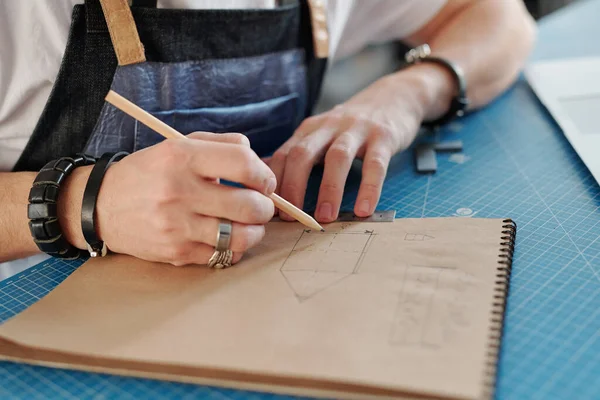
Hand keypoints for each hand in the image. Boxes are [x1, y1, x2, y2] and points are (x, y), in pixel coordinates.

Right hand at [94, 132, 275, 265]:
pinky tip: (227, 236)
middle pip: (249, 205)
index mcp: (182, 158)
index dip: (264, 175)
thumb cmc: (147, 174)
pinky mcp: (176, 252)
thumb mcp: (177, 146)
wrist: (100, 205)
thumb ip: (220, 145)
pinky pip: (222, 255)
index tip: (265, 182)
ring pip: (240, 236)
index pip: (244, 164)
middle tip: (261, 205)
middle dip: (265, 207)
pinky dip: (233, 247)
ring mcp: (177, 226)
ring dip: (255, 231)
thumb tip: (255, 158)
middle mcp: (179, 191)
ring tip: (250, 224)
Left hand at [268, 73, 425, 222]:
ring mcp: (357, 129)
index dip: (274, 183)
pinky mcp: (383, 136)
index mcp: (310, 130)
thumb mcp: (322, 134)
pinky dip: (368, 188)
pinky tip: (363, 209)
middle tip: (292, 218)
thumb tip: (269, 184)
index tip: (270, 210)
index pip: (283, 154)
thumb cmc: (353, 127)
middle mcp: (329, 126)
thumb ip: (299, 155)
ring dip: (328, 189)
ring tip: (325, 217)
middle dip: (294, 187)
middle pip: (303, 154)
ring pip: (337, 158)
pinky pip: (375, 165)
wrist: (395, 96)